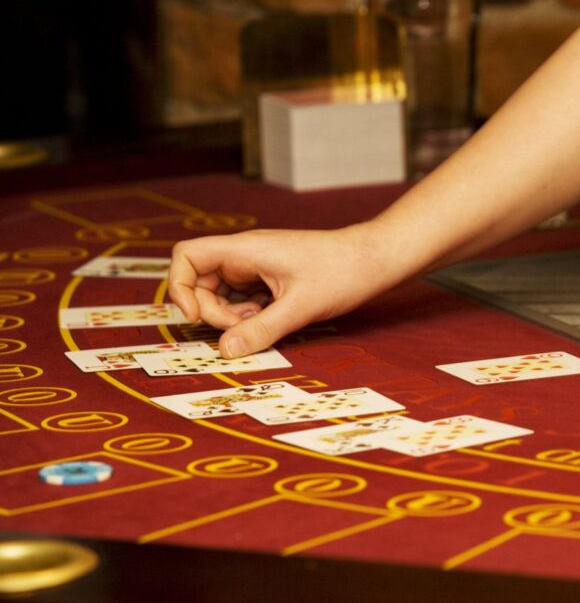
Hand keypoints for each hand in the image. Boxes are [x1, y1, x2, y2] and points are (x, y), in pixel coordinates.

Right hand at [168, 225, 400, 357]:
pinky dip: (251, 316)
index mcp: (245, 250)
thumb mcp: (300, 307)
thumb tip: (225, 352)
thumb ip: (261, 329)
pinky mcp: (271, 280)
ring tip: (264, 324)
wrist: (375, 260)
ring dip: (233, 317)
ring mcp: (258, 268)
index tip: (199, 316)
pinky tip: (274, 321)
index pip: (187, 255)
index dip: (179, 286)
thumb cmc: (342, 272)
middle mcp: (246, 256)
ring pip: (223, 295)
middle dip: (213, 312)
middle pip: (201, 282)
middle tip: (242, 330)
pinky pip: (245, 300)